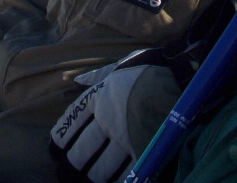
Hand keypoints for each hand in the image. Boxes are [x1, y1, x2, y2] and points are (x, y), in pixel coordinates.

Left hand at [50, 49, 187, 182]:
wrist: (180, 74)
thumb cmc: (149, 67)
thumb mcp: (119, 66)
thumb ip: (97, 77)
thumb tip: (76, 81)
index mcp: (98, 99)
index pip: (69, 126)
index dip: (58, 141)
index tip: (56, 151)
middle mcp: (107, 121)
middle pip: (80, 153)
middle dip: (71, 166)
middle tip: (67, 173)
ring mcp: (125, 138)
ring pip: (100, 170)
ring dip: (92, 177)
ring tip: (89, 179)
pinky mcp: (144, 150)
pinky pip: (126, 174)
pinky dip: (117, 180)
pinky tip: (113, 181)